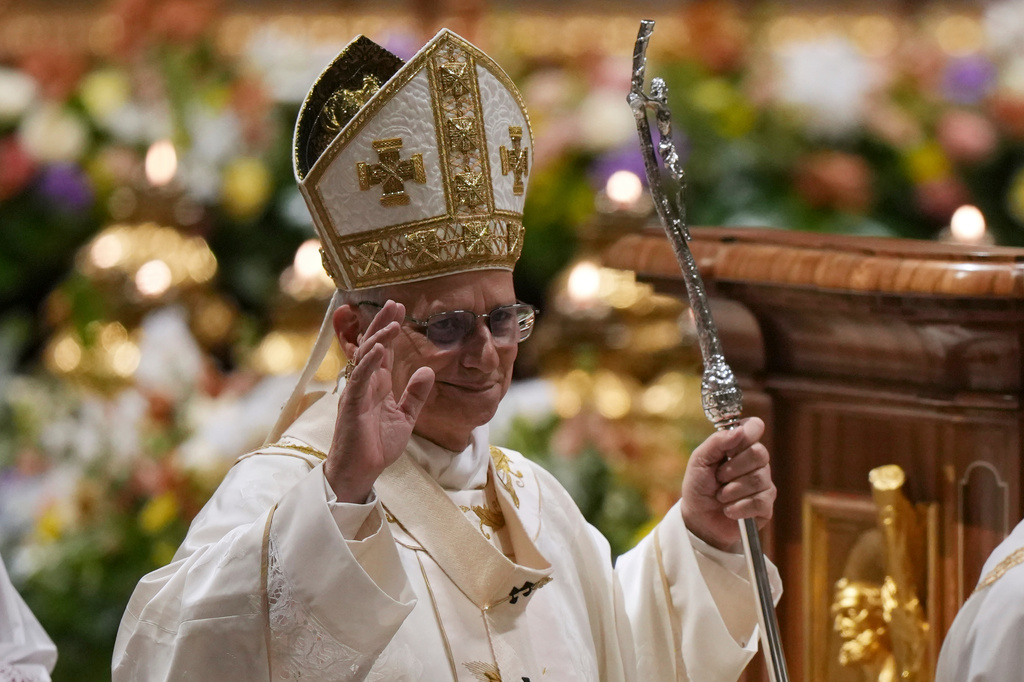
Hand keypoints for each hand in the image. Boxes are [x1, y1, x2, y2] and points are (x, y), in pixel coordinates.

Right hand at [325, 300, 433, 502]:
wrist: (361, 472)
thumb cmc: (378, 445)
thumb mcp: (406, 417)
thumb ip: (416, 395)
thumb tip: (427, 371)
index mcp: (378, 385)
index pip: (385, 350)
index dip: (390, 329)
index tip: (400, 309)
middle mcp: (366, 383)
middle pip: (373, 346)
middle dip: (382, 324)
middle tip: (394, 303)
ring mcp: (357, 392)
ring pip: (365, 358)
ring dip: (378, 338)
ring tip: (392, 322)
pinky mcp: (351, 405)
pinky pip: (359, 379)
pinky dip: (368, 362)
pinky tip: (378, 348)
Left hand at [680, 417, 775, 550]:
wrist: (699, 519)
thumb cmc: (699, 486)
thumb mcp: (699, 461)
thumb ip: (716, 442)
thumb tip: (739, 430)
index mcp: (740, 445)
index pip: (755, 426)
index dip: (747, 434)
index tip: (729, 448)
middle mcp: (756, 462)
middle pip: (759, 454)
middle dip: (733, 468)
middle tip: (719, 477)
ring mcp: (764, 483)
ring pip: (758, 479)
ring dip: (732, 491)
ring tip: (720, 496)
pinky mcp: (766, 506)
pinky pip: (760, 502)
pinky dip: (739, 507)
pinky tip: (729, 510)